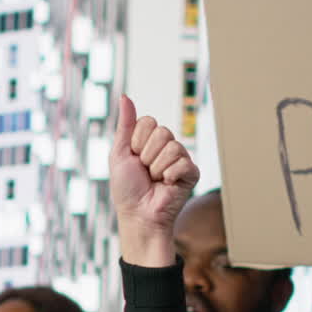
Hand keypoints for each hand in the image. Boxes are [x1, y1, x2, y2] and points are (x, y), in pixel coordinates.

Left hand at [109, 95, 199, 266]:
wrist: (138, 215)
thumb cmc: (127, 188)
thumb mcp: (119, 153)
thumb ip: (124, 125)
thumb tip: (125, 96)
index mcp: (148, 140)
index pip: (148, 121)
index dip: (136, 141)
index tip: (132, 157)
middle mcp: (166, 146)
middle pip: (162, 132)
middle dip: (146, 155)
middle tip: (144, 171)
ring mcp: (180, 159)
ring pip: (173, 147)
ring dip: (157, 167)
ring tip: (154, 179)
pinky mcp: (191, 173)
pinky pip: (183, 162)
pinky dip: (170, 175)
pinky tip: (167, 184)